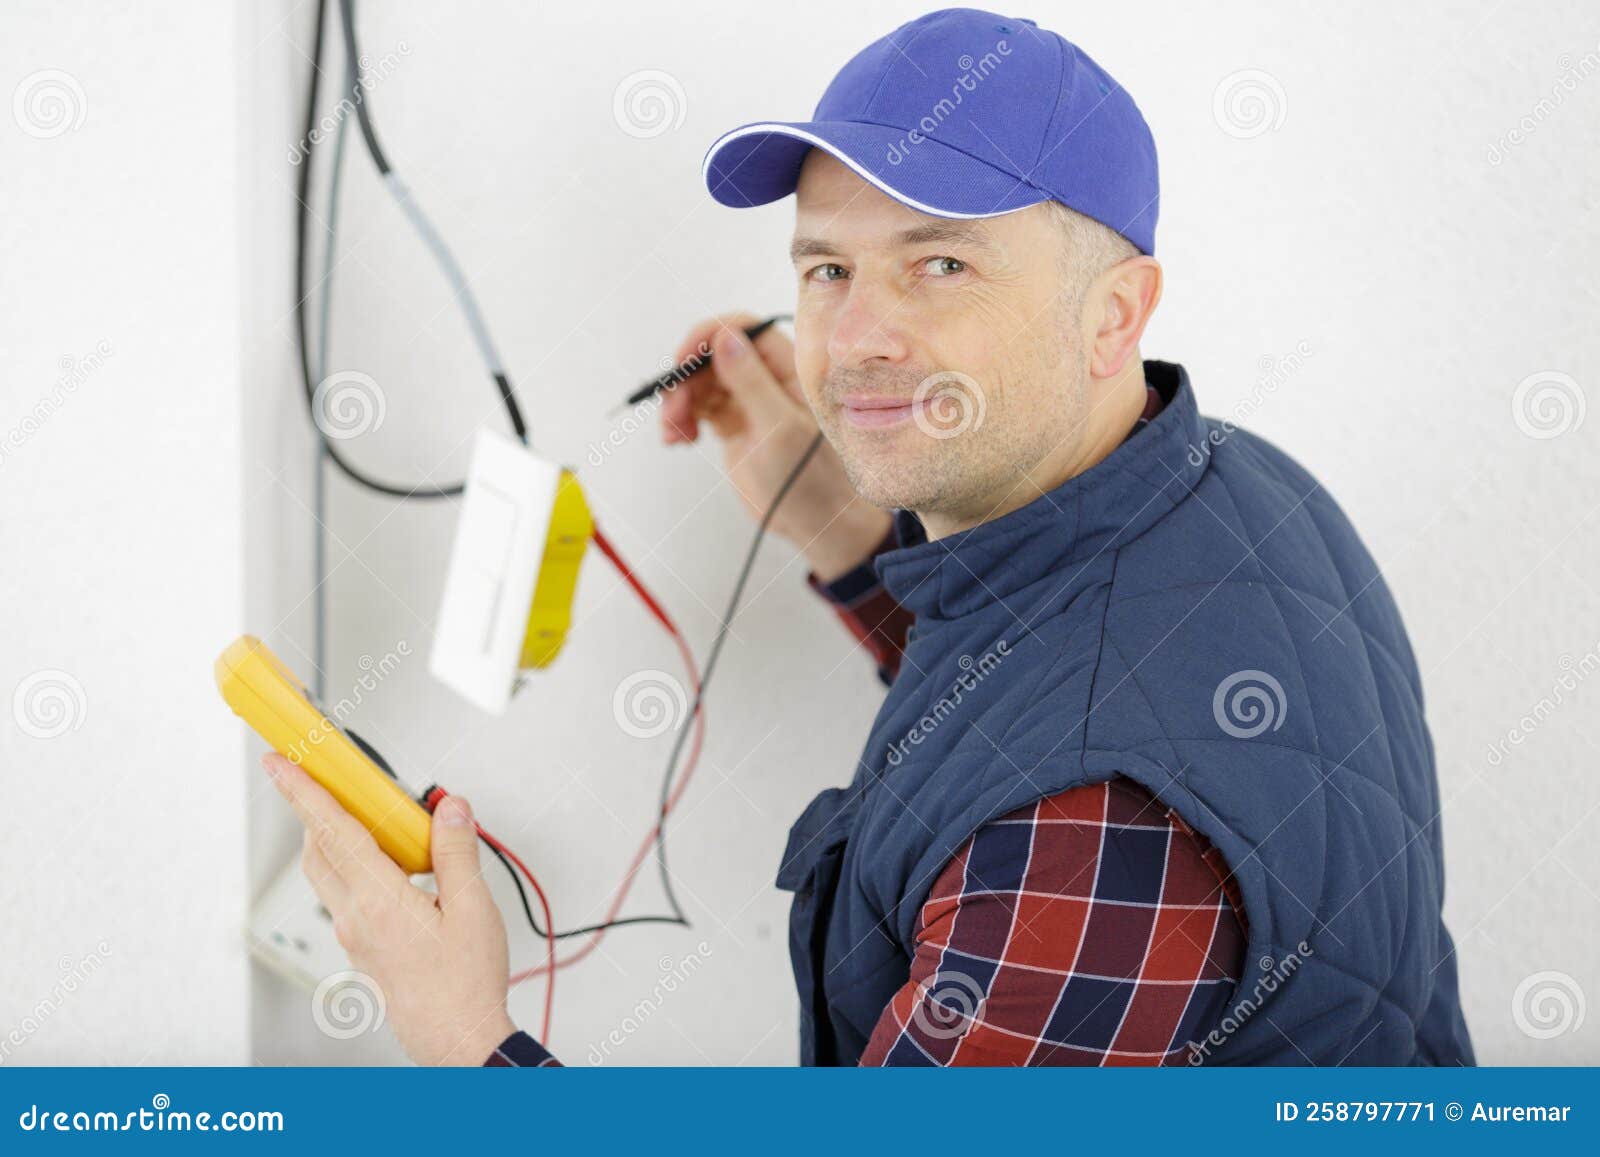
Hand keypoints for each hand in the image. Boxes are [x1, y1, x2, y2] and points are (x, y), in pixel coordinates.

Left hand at [262, 752, 516, 1065]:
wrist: (459, 1040)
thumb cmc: (466, 984)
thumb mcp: (474, 908)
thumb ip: (456, 852)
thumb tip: (449, 809)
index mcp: (380, 902)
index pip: (333, 832)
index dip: (303, 792)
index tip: (281, 764)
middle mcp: (356, 919)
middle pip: (319, 851)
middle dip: (315, 810)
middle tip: (325, 780)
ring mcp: (355, 937)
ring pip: (329, 875)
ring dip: (336, 839)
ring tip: (374, 821)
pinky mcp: (363, 951)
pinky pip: (347, 897)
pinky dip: (357, 868)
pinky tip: (395, 868)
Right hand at [659, 311, 890, 581]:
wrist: (815, 521)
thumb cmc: (811, 478)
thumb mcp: (779, 429)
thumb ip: (751, 381)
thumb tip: (724, 337)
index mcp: (788, 369)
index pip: (743, 328)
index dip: (707, 336)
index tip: (681, 361)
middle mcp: (767, 377)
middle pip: (713, 354)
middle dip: (686, 378)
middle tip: (673, 412)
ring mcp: (747, 399)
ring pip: (700, 381)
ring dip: (679, 401)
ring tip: (674, 433)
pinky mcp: (733, 422)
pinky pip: (697, 406)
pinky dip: (682, 418)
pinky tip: (679, 438)